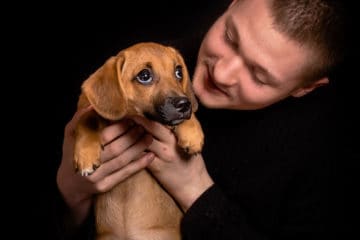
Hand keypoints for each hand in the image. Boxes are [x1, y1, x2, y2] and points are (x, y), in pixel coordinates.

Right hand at [56, 107, 154, 224]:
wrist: (70, 184)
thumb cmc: (73, 153)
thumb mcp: (71, 136)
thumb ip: (79, 119)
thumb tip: (92, 106)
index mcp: (80, 147)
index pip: (104, 136)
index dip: (120, 128)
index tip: (131, 120)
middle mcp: (89, 164)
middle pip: (116, 149)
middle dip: (132, 137)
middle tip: (143, 128)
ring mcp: (97, 177)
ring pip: (122, 161)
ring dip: (138, 148)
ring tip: (149, 138)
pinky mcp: (105, 186)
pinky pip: (125, 174)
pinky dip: (139, 165)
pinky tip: (150, 156)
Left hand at [133, 116, 213, 211]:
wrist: (193, 185)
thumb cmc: (191, 163)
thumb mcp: (190, 143)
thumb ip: (178, 131)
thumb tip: (167, 117)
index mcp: (178, 136)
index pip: (161, 121)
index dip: (147, 114)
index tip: (136, 107)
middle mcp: (170, 144)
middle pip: (150, 127)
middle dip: (136, 120)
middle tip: (124, 113)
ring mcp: (162, 156)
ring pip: (142, 141)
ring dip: (131, 134)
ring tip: (121, 127)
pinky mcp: (156, 168)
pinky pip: (141, 156)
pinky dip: (132, 149)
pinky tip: (124, 145)